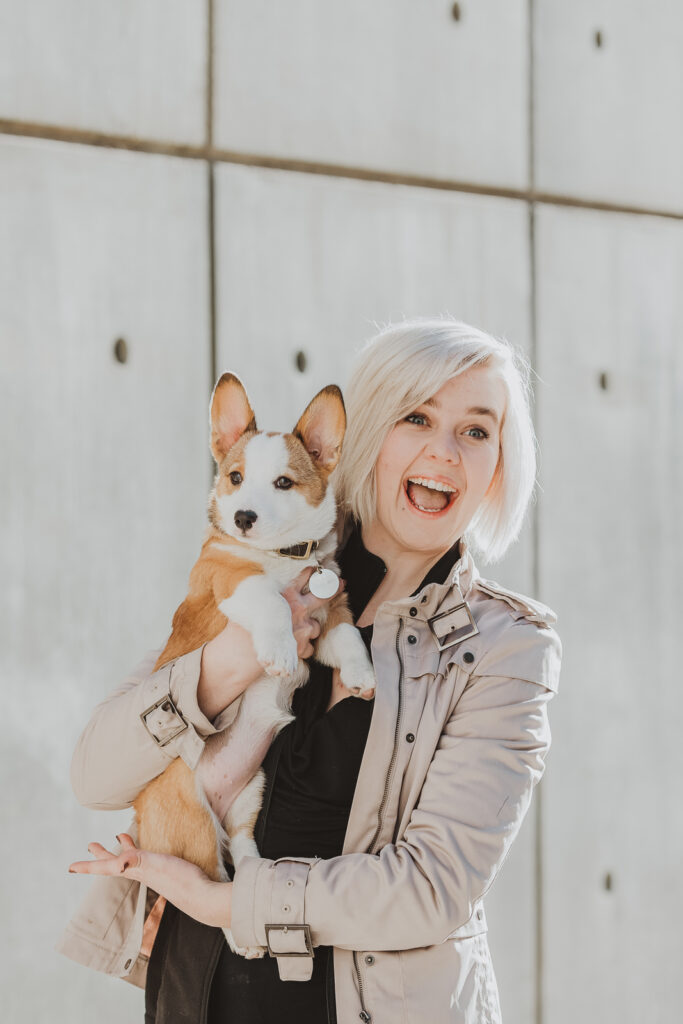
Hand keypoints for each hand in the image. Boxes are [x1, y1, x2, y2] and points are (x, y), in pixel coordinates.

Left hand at [68, 833, 231, 928]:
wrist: (203, 897)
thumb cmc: (181, 881)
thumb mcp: (157, 867)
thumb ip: (137, 862)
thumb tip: (118, 863)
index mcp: (135, 871)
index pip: (107, 867)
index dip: (89, 866)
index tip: (70, 867)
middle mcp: (141, 872)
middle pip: (116, 862)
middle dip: (103, 854)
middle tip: (91, 844)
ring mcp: (154, 872)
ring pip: (131, 859)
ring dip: (122, 849)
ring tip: (119, 837)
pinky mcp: (166, 871)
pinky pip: (147, 858)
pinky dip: (143, 850)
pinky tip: (149, 849)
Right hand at [198, 567, 340, 718]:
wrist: (241, 652)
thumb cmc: (243, 627)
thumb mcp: (251, 604)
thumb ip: (266, 597)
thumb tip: (265, 587)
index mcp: (285, 595)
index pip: (302, 577)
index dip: (311, 572)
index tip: (316, 569)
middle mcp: (297, 609)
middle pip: (322, 595)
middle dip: (333, 588)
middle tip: (341, 583)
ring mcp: (302, 628)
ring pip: (316, 627)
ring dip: (309, 629)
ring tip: (295, 633)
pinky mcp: (302, 647)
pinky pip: (309, 648)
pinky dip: (302, 649)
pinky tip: (290, 648)